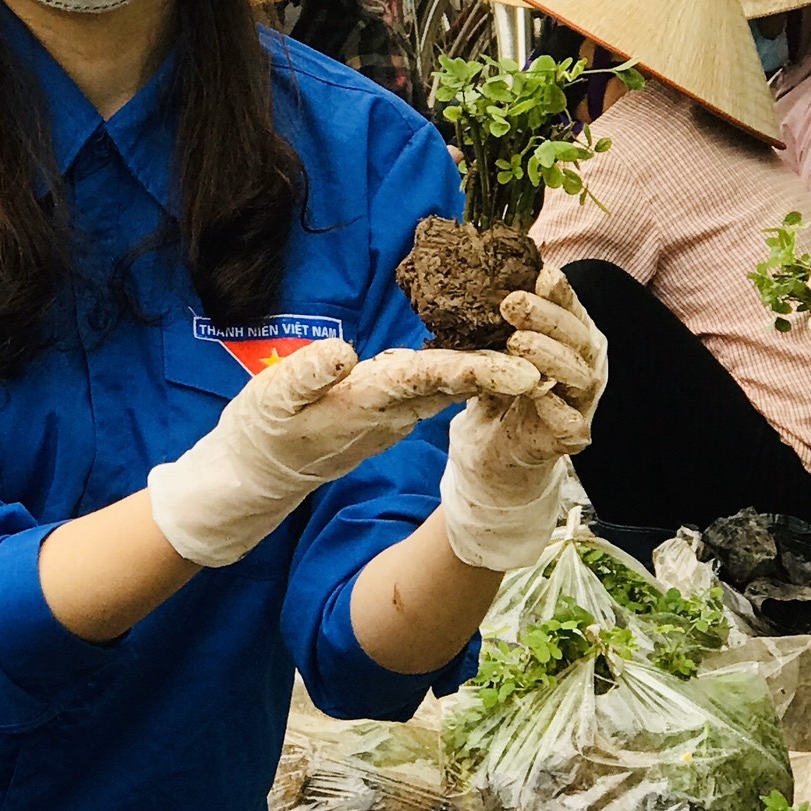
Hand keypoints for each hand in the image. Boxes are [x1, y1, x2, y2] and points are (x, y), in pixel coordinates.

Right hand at [147, 332, 537, 570]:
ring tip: (531, 337)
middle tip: (552, 347)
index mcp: (366, 402)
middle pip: (455, 384)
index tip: (525, 369)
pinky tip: (482, 349)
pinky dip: (462, 370)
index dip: (479, 371)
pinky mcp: (386, 413)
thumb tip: (345, 352)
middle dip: (503, 367)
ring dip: (489, 367)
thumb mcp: (272, 398)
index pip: (431, 381)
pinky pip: (433, 389)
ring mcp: (390, 416)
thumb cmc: (262, 430)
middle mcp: (389, 412)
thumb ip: (308, 374)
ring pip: (448, 387)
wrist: (258, 473)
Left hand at [438, 269, 608, 571]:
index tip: (541, 272)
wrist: (494, 445)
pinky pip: (571, 421)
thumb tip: (484, 264)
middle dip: (549, 318)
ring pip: (580, 376)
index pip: (572, 309)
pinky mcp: (571, 436)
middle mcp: (586, 366)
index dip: (561, 292)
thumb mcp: (496, 345)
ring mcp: (582, 402)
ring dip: (551, 356)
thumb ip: (502, 316)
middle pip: (579, 337)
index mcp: (573, 338)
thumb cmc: (501, 385)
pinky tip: (538, 393)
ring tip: (517, 343)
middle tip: (512, 304)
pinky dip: (555, 407)